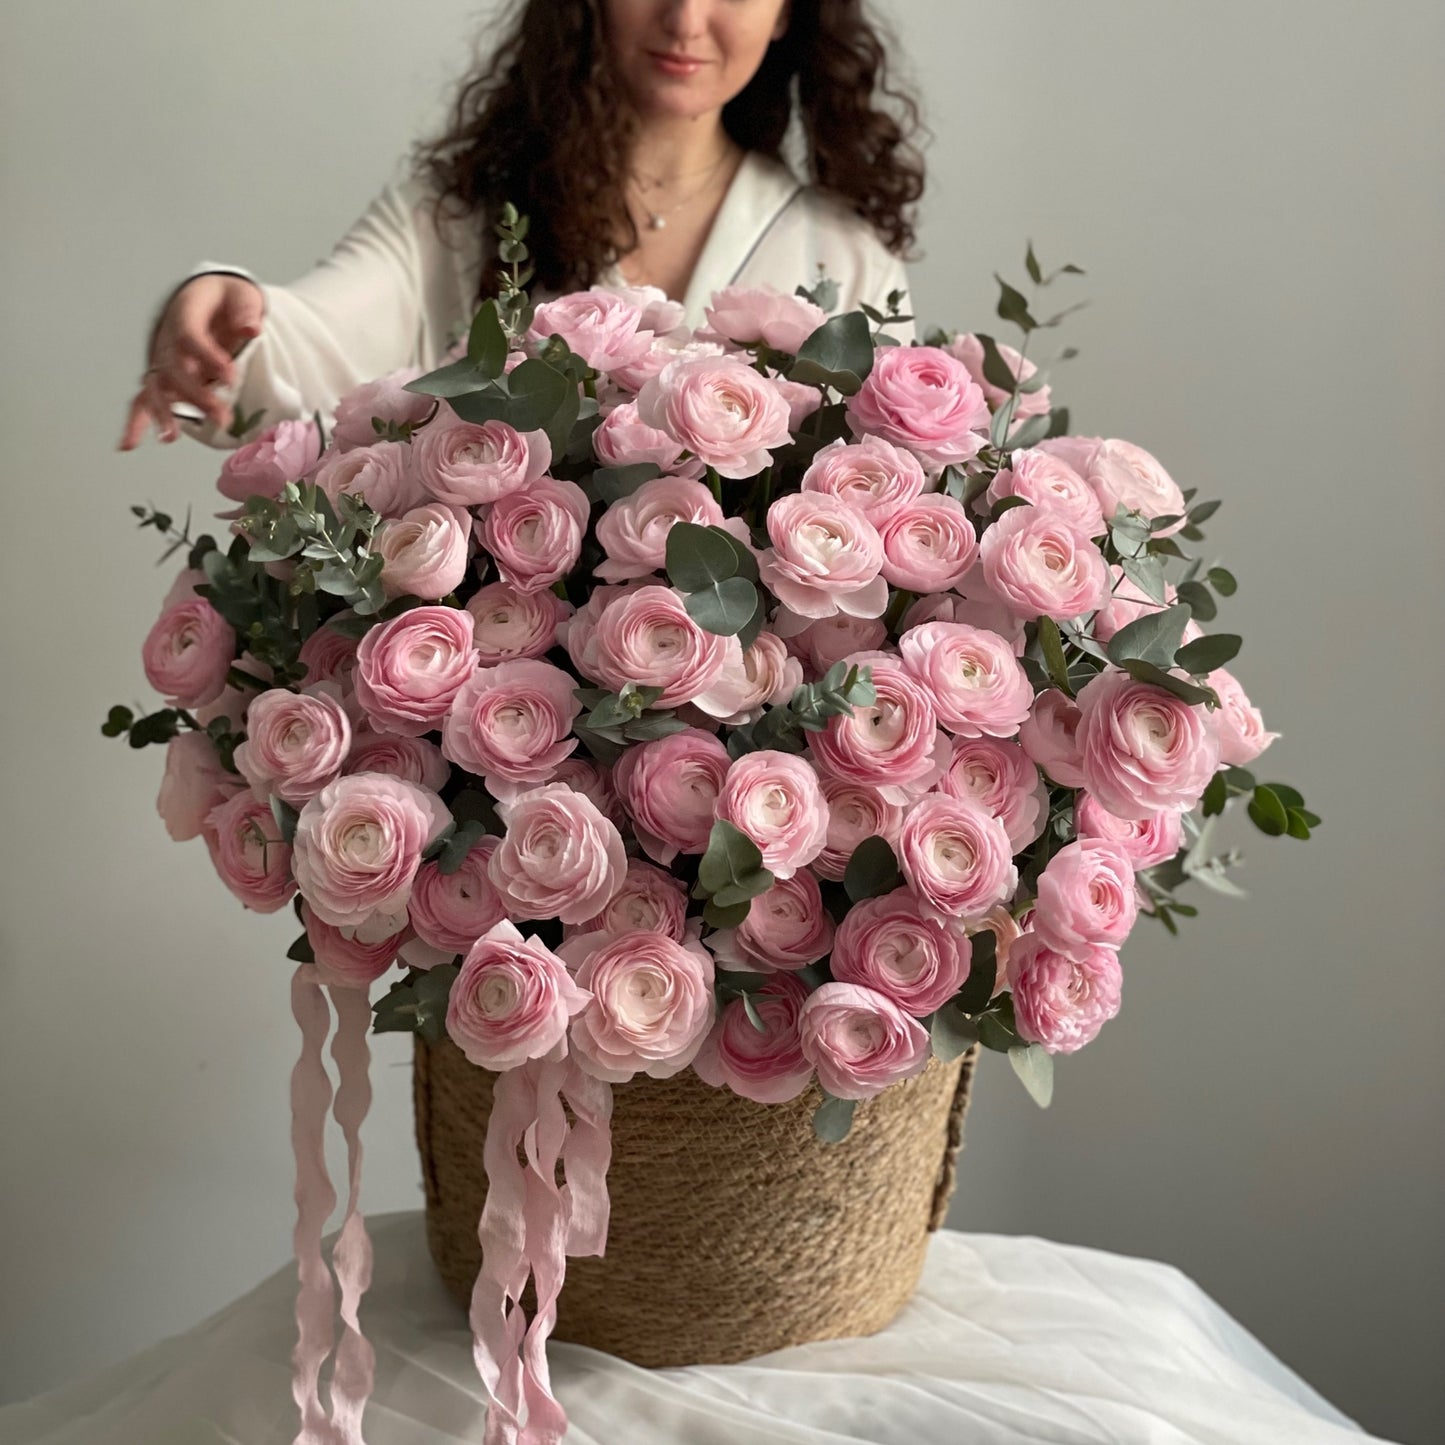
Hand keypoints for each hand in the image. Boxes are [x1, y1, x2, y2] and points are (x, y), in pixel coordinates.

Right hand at [116, 274, 264, 449]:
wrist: (212, 300)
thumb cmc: (228, 300)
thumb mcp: (242, 296)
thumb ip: (245, 311)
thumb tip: (251, 328)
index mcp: (184, 314)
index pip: (189, 336)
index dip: (207, 357)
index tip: (231, 377)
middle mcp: (167, 340)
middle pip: (173, 369)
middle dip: (194, 395)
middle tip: (221, 416)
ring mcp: (162, 360)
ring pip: (156, 387)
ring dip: (163, 413)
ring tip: (171, 436)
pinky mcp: (164, 379)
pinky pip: (144, 399)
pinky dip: (135, 422)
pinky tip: (127, 445)